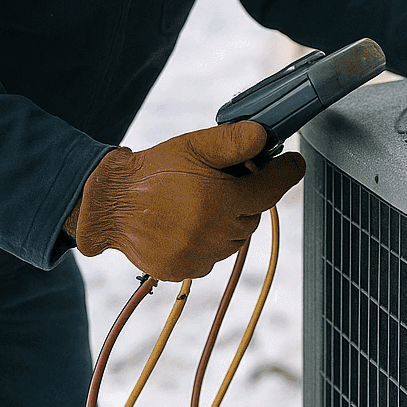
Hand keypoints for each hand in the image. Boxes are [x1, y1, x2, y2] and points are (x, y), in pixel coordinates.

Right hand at [65, 121, 304, 281]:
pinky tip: (185, 224)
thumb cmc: (154, 171)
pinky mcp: (185, 270)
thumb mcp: (193, 146)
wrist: (110, 203)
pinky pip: (212, 256)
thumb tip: (264, 137)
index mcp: (221, 200)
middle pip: (253, 214)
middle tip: (220, 181)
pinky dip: (207, 241)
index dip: (286, 175)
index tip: (295, 164)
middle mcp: (215, 232)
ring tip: (196, 203)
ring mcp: (200, 255)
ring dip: (226, 221)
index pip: (271, 190)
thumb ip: (232, 141)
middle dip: (245, 197)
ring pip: (234, 238)